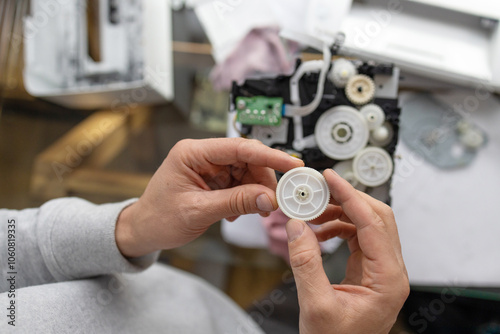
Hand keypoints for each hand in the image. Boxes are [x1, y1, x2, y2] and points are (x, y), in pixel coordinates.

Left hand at [116, 138, 302, 257]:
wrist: (144, 230)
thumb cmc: (159, 218)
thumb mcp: (199, 211)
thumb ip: (236, 202)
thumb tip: (269, 198)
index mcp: (192, 153)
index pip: (238, 147)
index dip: (269, 156)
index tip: (293, 164)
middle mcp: (202, 155)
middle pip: (246, 158)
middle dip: (264, 179)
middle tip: (278, 199)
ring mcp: (209, 167)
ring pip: (246, 172)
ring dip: (257, 191)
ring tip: (258, 211)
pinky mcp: (213, 179)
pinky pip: (240, 183)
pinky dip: (247, 197)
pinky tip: (238, 213)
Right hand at [286, 169, 408, 333]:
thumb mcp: (315, 305)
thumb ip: (305, 263)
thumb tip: (297, 225)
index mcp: (388, 279)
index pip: (372, 224)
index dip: (350, 196)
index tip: (330, 178)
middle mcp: (391, 271)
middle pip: (377, 218)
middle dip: (347, 199)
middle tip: (320, 188)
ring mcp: (382, 270)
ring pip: (367, 225)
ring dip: (341, 212)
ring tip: (314, 212)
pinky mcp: (369, 271)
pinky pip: (358, 238)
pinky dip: (338, 227)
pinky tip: (319, 231)